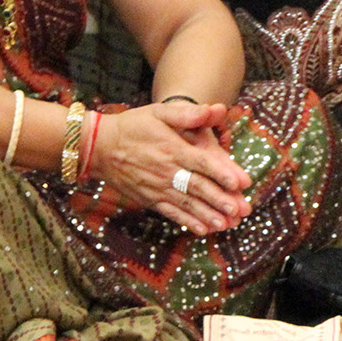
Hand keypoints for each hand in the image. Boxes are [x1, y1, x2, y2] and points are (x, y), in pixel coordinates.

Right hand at [91, 100, 251, 235]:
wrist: (99, 147)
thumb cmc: (133, 126)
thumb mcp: (159, 112)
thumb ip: (187, 113)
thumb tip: (214, 109)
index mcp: (173, 148)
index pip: (203, 163)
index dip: (223, 173)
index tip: (242, 182)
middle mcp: (167, 171)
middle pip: (198, 187)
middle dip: (221, 200)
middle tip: (241, 210)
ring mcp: (157, 187)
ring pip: (187, 204)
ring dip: (208, 215)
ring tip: (227, 224)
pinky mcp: (150, 199)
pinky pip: (171, 213)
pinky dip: (187, 222)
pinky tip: (202, 230)